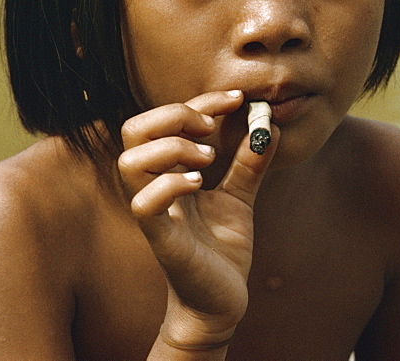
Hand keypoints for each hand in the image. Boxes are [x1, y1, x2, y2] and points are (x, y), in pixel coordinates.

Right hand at [117, 90, 276, 344]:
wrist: (221, 300)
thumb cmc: (222, 248)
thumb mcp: (241, 196)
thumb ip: (250, 162)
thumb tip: (270, 125)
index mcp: (170, 170)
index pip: (167, 119)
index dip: (201, 101)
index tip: (238, 99)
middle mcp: (154, 186)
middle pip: (134, 130)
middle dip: (174, 114)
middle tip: (211, 126)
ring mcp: (154, 212)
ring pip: (128, 162)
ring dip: (172, 148)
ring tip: (207, 159)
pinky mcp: (161, 239)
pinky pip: (143, 204)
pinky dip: (170, 185)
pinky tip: (199, 184)